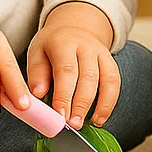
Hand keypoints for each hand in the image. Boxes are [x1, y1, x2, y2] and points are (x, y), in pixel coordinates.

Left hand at [27, 2, 118, 128]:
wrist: (72, 27)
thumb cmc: (51, 46)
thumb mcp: (36, 53)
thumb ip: (37, 74)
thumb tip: (38, 94)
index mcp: (63, 42)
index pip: (66, 70)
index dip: (64, 94)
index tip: (60, 114)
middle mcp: (86, 46)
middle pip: (88, 76)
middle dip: (81, 103)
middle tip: (73, 124)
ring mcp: (101, 53)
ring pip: (106, 79)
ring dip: (99, 105)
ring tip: (89, 123)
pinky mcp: (110, 61)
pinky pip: (115, 82)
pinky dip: (109, 102)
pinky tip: (100, 118)